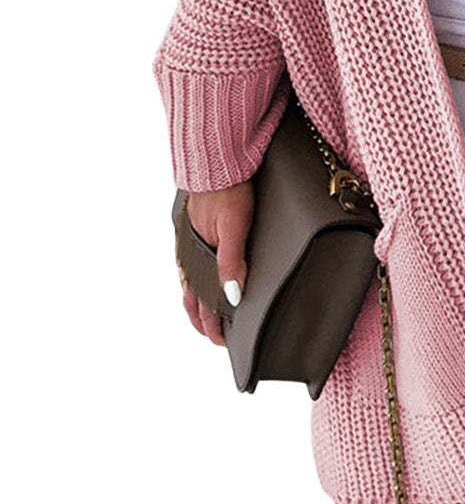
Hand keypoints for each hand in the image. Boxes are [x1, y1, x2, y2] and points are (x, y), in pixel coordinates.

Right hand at [178, 182, 254, 345]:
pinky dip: (194, 280)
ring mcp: (189, 242)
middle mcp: (189, 254)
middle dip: (203, 320)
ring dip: (197, 302)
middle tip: (215, 336)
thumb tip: (233, 297)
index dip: (213, 325)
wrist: (216, 162)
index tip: (223, 341)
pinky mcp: (193, 230)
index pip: (203, 304)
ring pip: (189, 282)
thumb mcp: (235, 226)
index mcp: (199, 258)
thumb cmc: (229, 191)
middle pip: (193, 298)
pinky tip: (200, 277)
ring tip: (206, 315)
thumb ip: (232, 260)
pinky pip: (190, 263)